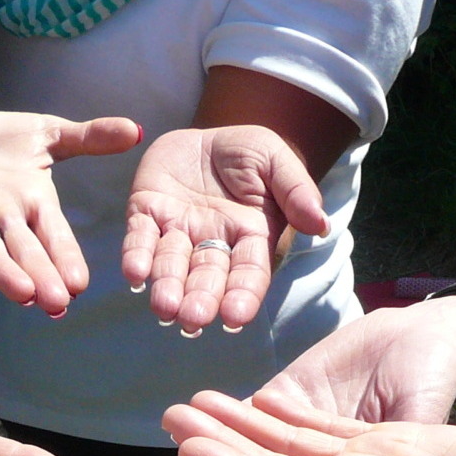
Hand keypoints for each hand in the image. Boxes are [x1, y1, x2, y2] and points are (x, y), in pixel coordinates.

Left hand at [0, 111, 143, 314]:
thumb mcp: (45, 133)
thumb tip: (136, 130)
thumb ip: (89, 137)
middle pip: (25, 253)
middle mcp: (5, 220)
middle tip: (56, 303)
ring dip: (5, 274)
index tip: (80, 284)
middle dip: (40, 277)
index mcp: (34, 205)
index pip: (54, 236)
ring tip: (24, 295)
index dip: (65, 259)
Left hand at [122, 126, 329, 334]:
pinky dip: (136, 257)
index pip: (248, 272)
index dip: (242, 295)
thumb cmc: (249, 154)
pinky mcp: (146, 214)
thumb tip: (321, 225)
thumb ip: (297, 191)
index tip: (234, 318)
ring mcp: (178, 232)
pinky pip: (139, 239)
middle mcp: (213, 244)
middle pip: (207, 277)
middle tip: (192, 320)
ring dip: (167, 288)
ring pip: (172, 265)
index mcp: (251, 238)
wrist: (207, 136)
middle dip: (200, 299)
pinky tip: (135, 274)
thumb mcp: (277, 161)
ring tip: (164, 308)